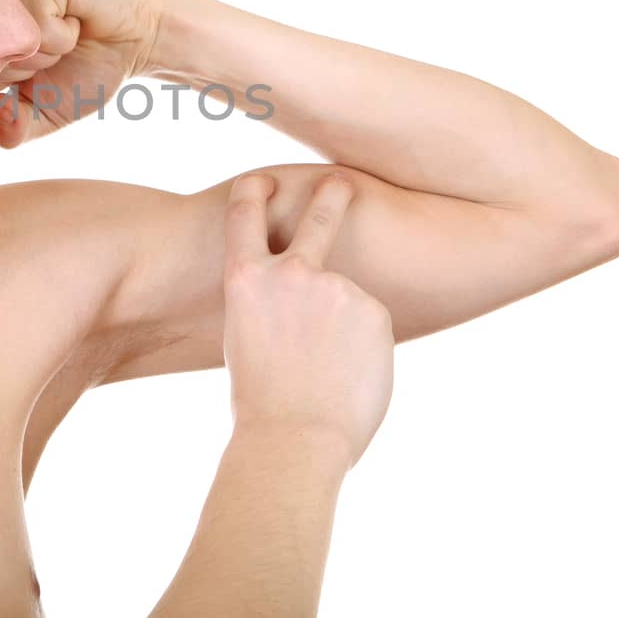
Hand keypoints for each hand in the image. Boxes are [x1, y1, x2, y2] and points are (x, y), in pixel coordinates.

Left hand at [0, 0, 178, 148]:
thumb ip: (10, 130)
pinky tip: (75, 20)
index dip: (3, 97)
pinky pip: (37, 29)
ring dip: (45, 58)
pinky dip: (64, 38)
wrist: (135, 39)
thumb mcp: (42, 115)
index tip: (31, 81)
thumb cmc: (85, 71)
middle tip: (51, 57)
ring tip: (63, 39)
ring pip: (6, 50)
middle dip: (25, 77)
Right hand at [221, 173, 394, 468]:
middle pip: (318, 217)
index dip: (253, 190)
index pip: (244, 215)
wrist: (295, 438)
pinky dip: (364, 350)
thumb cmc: (262, 404)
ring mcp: (336, 288)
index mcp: (246, 280)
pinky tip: (348, 378)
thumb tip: (314, 305)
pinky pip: (372, 326)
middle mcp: (291, 273)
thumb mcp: (247, 338)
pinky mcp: (374, 310)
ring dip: (345, 331)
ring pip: (349, 301)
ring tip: (327, 375)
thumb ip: (275, 306)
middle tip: (342, 181)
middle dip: (332, 193)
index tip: (262, 179)